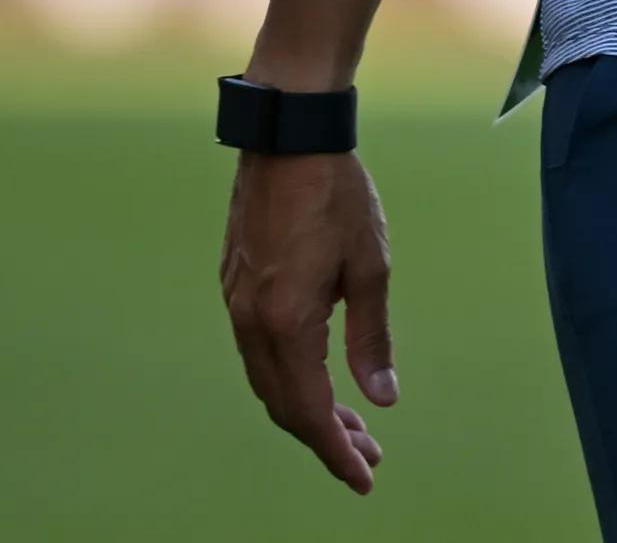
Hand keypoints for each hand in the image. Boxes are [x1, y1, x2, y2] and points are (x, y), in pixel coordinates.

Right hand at [220, 148, 396, 493]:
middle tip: (369, 456)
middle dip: (325, 437)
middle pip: (284, 404)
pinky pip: (257, 352)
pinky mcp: (234, 286)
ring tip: (351, 424)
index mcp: (286, 322)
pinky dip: (288, 376)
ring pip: (268, 380)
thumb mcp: (371, 267)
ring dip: (307, 408)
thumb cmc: (337, 195)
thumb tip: (382, 399)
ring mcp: (236, 303)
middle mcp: (251, 321)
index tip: (363, 478)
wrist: (288, 137)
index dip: (335, 451)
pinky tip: (317, 376)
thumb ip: (372, 339)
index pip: (308, 410)